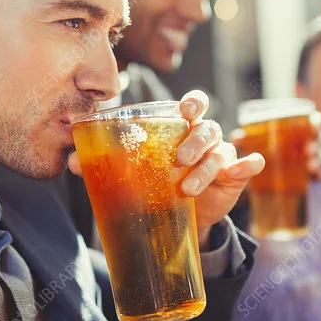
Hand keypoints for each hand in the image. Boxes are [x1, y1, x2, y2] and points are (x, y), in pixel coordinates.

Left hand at [69, 91, 264, 249]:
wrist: (179, 218)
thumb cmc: (157, 183)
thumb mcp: (135, 171)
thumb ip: (106, 162)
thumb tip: (72, 162)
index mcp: (181, 128)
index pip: (193, 105)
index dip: (193, 102)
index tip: (185, 109)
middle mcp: (203, 138)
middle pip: (207, 127)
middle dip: (196, 140)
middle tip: (179, 158)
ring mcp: (221, 157)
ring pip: (222, 151)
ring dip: (207, 167)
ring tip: (188, 187)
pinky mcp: (234, 178)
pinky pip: (247, 166)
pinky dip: (248, 165)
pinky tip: (242, 170)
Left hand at [229, 110, 320, 180]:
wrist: (269, 168)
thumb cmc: (266, 145)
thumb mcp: (258, 140)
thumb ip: (249, 138)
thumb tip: (236, 138)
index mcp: (301, 126)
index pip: (314, 120)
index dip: (316, 122)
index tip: (312, 126)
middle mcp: (310, 139)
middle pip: (320, 138)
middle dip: (317, 143)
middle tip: (307, 150)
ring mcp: (313, 156)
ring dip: (319, 159)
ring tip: (309, 165)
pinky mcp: (312, 172)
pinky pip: (320, 172)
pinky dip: (320, 174)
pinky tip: (316, 177)